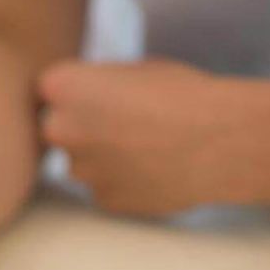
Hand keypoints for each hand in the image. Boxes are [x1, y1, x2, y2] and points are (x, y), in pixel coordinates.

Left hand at [38, 59, 269, 214]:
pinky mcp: (104, 200)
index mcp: (64, 87)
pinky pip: (104, 188)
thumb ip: (97, 85)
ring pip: (80, 163)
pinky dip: (121, 181)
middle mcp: (61, 130)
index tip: (101, 94)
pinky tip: (152, 169)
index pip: (48, 90)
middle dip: (79, 127)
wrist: (221, 140)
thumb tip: (85, 98)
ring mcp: (81, 170)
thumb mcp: (133, 70)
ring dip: (101, 157)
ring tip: (144, 147)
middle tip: (121, 123)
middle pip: (56, 130)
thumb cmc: (183, 94)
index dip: (74, 92)